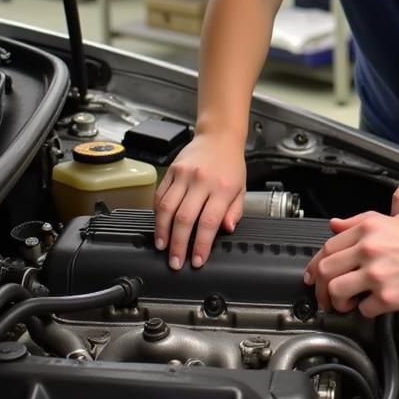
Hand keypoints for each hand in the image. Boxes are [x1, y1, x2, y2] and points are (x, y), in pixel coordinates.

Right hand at [153, 132, 245, 268]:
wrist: (219, 137)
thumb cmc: (231, 164)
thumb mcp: (241, 188)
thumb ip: (235, 211)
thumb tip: (227, 229)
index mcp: (223, 188)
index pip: (209, 222)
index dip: (201, 244)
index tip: (197, 260)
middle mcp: (202, 181)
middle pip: (184, 218)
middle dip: (178, 245)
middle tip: (176, 261)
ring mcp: (185, 175)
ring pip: (167, 208)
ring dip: (162, 231)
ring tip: (162, 246)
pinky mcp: (172, 170)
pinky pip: (160, 195)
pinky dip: (157, 213)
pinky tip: (159, 225)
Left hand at [304, 212, 398, 316]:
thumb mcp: (392, 222)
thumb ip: (359, 223)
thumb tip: (335, 226)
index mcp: (369, 228)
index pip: (327, 247)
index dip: (316, 265)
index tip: (314, 277)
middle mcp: (370, 248)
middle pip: (326, 271)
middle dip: (321, 289)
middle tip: (326, 297)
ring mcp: (378, 273)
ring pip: (338, 292)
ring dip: (339, 303)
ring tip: (348, 304)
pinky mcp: (388, 296)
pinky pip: (363, 310)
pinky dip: (366, 311)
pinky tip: (375, 304)